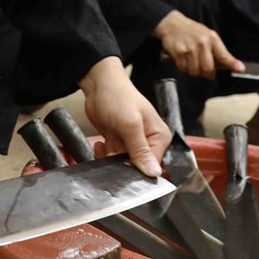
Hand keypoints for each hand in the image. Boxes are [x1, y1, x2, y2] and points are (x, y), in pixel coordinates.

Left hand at [79, 57, 171, 176]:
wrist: (98, 85)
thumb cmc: (118, 97)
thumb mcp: (130, 124)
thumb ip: (140, 150)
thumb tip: (155, 174)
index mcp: (160, 137)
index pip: (155, 165)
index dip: (140, 172)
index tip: (124, 171)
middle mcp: (149, 142)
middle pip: (139, 168)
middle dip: (123, 168)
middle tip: (111, 158)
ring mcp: (132, 144)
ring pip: (123, 165)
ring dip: (111, 162)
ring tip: (104, 147)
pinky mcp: (118, 143)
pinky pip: (113, 159)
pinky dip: (104, 155)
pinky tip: (99, 144)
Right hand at [153, 10, 243, 78]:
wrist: (172, 24)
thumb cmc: (192, 31)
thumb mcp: (207, 36)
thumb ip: (218, 51)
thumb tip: (231, 66)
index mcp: (212, 38)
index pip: (224, 55)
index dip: (232, 64)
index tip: (240, 69)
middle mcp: (202, 43)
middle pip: (208, 68)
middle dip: (207, 73)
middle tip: (205, 71)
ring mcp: (190, 48)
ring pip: (195, 71)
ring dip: (193, 71)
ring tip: (191, 62)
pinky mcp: (179, 52)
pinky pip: (183, 68)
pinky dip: (183, 68)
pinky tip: (183, 60)